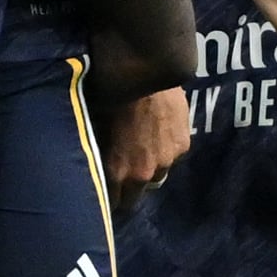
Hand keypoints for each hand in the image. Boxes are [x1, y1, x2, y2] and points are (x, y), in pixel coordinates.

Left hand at [104, 82, 189, 206]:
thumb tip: (92, 160)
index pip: (114, 203)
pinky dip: (166, 147)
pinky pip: (172, 155)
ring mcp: (167, 160)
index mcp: (117, 172)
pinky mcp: (183, 145)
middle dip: (129, 187)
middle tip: (124, 169)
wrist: (145, 73)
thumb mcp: (95, 127)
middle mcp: (144, 174)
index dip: (110, 197)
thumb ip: (98, 152)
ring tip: (144, 146)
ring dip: (150, 166)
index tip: (107, 189)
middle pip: (137, 196)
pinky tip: (159, 130)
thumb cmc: (110, 95)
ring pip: (158, 175)